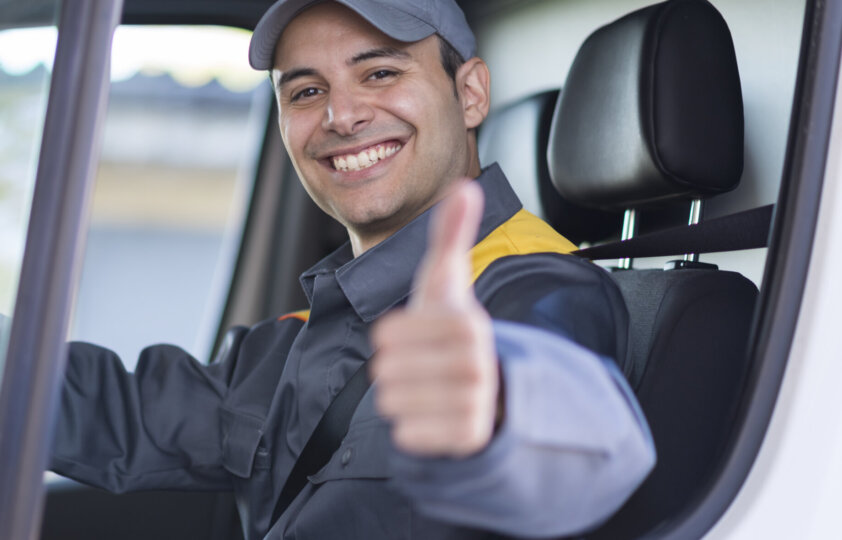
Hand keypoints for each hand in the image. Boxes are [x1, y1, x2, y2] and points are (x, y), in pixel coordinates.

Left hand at [370, 181, 498, 457]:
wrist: (486, 390)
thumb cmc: (450, 331)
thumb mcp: (446, 283)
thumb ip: (450, 236)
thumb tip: (464, 186)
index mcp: (467, 323)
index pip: (388, 334)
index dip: (390, 336)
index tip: (414, 336)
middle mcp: (475, 364)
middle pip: (386, 370)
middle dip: (394, 369)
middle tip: (420, 366)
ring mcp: (474, 404)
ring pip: (392, 403)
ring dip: (400, 398)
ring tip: (426, 390)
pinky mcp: (467, 439)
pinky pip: (408, 435)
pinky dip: (410, 429)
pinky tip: (431, 416)